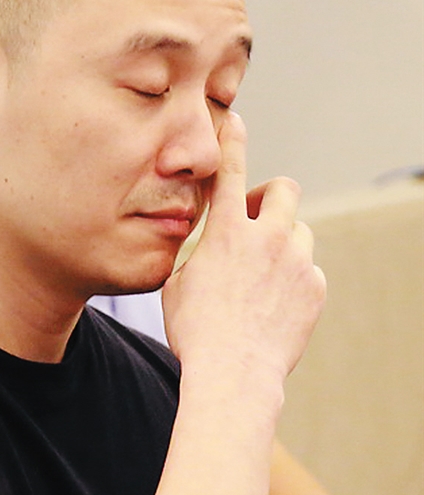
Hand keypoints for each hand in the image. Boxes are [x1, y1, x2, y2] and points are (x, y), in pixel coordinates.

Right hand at [162, 112, 325, 387]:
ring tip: (262, 273)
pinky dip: (294, 278)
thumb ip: (196, 251)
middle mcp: (268, 238)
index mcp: (227, 231)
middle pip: (284, 188)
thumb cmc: (195, 331)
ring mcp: (297, 263)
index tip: (235, 120)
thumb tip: (202, 243)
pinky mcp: (316, 289)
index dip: (232, 140)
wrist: (234, 375)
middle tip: (256, 219)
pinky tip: (274, 303)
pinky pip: (310, 270)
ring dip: (283, 242)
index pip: (230, 170)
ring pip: (300, 231)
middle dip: (271, 196)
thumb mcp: (178, 282)